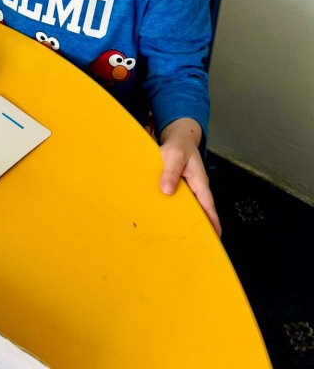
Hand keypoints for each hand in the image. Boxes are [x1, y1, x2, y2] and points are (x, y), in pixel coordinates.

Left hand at [159, 118, 221, 236]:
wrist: (178, 137)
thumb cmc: (179, 145)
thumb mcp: (174, 155)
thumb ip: (171, 171)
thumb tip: (168, 191)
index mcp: (199, 181)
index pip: (208, 205)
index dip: (212, 221)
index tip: (216, 237)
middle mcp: (196, 187)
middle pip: (200, 210)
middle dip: (201, 226)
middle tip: (197, 246)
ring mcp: (188, 188)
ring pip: (189, 207)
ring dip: (186, 219)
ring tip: (181, 238)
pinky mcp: (179, 186)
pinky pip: (179, 200)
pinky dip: (176, 209)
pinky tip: (168, 218)